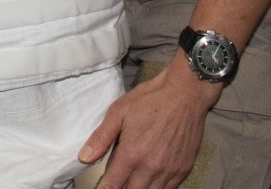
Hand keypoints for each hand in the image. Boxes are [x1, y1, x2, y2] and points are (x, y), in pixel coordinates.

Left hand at [78, 59, 222, 188]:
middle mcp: (151, 167)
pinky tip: (149, 182)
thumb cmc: (151, 99)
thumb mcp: (119, 112)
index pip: (113, 185)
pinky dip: (157, 188)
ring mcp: (169, 170)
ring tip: (132, 182)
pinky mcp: (183, 169)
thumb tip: (84, 158)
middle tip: (116, 182)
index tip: (101, 188)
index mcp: (132, 154)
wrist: (186, 93)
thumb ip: (101, 137)